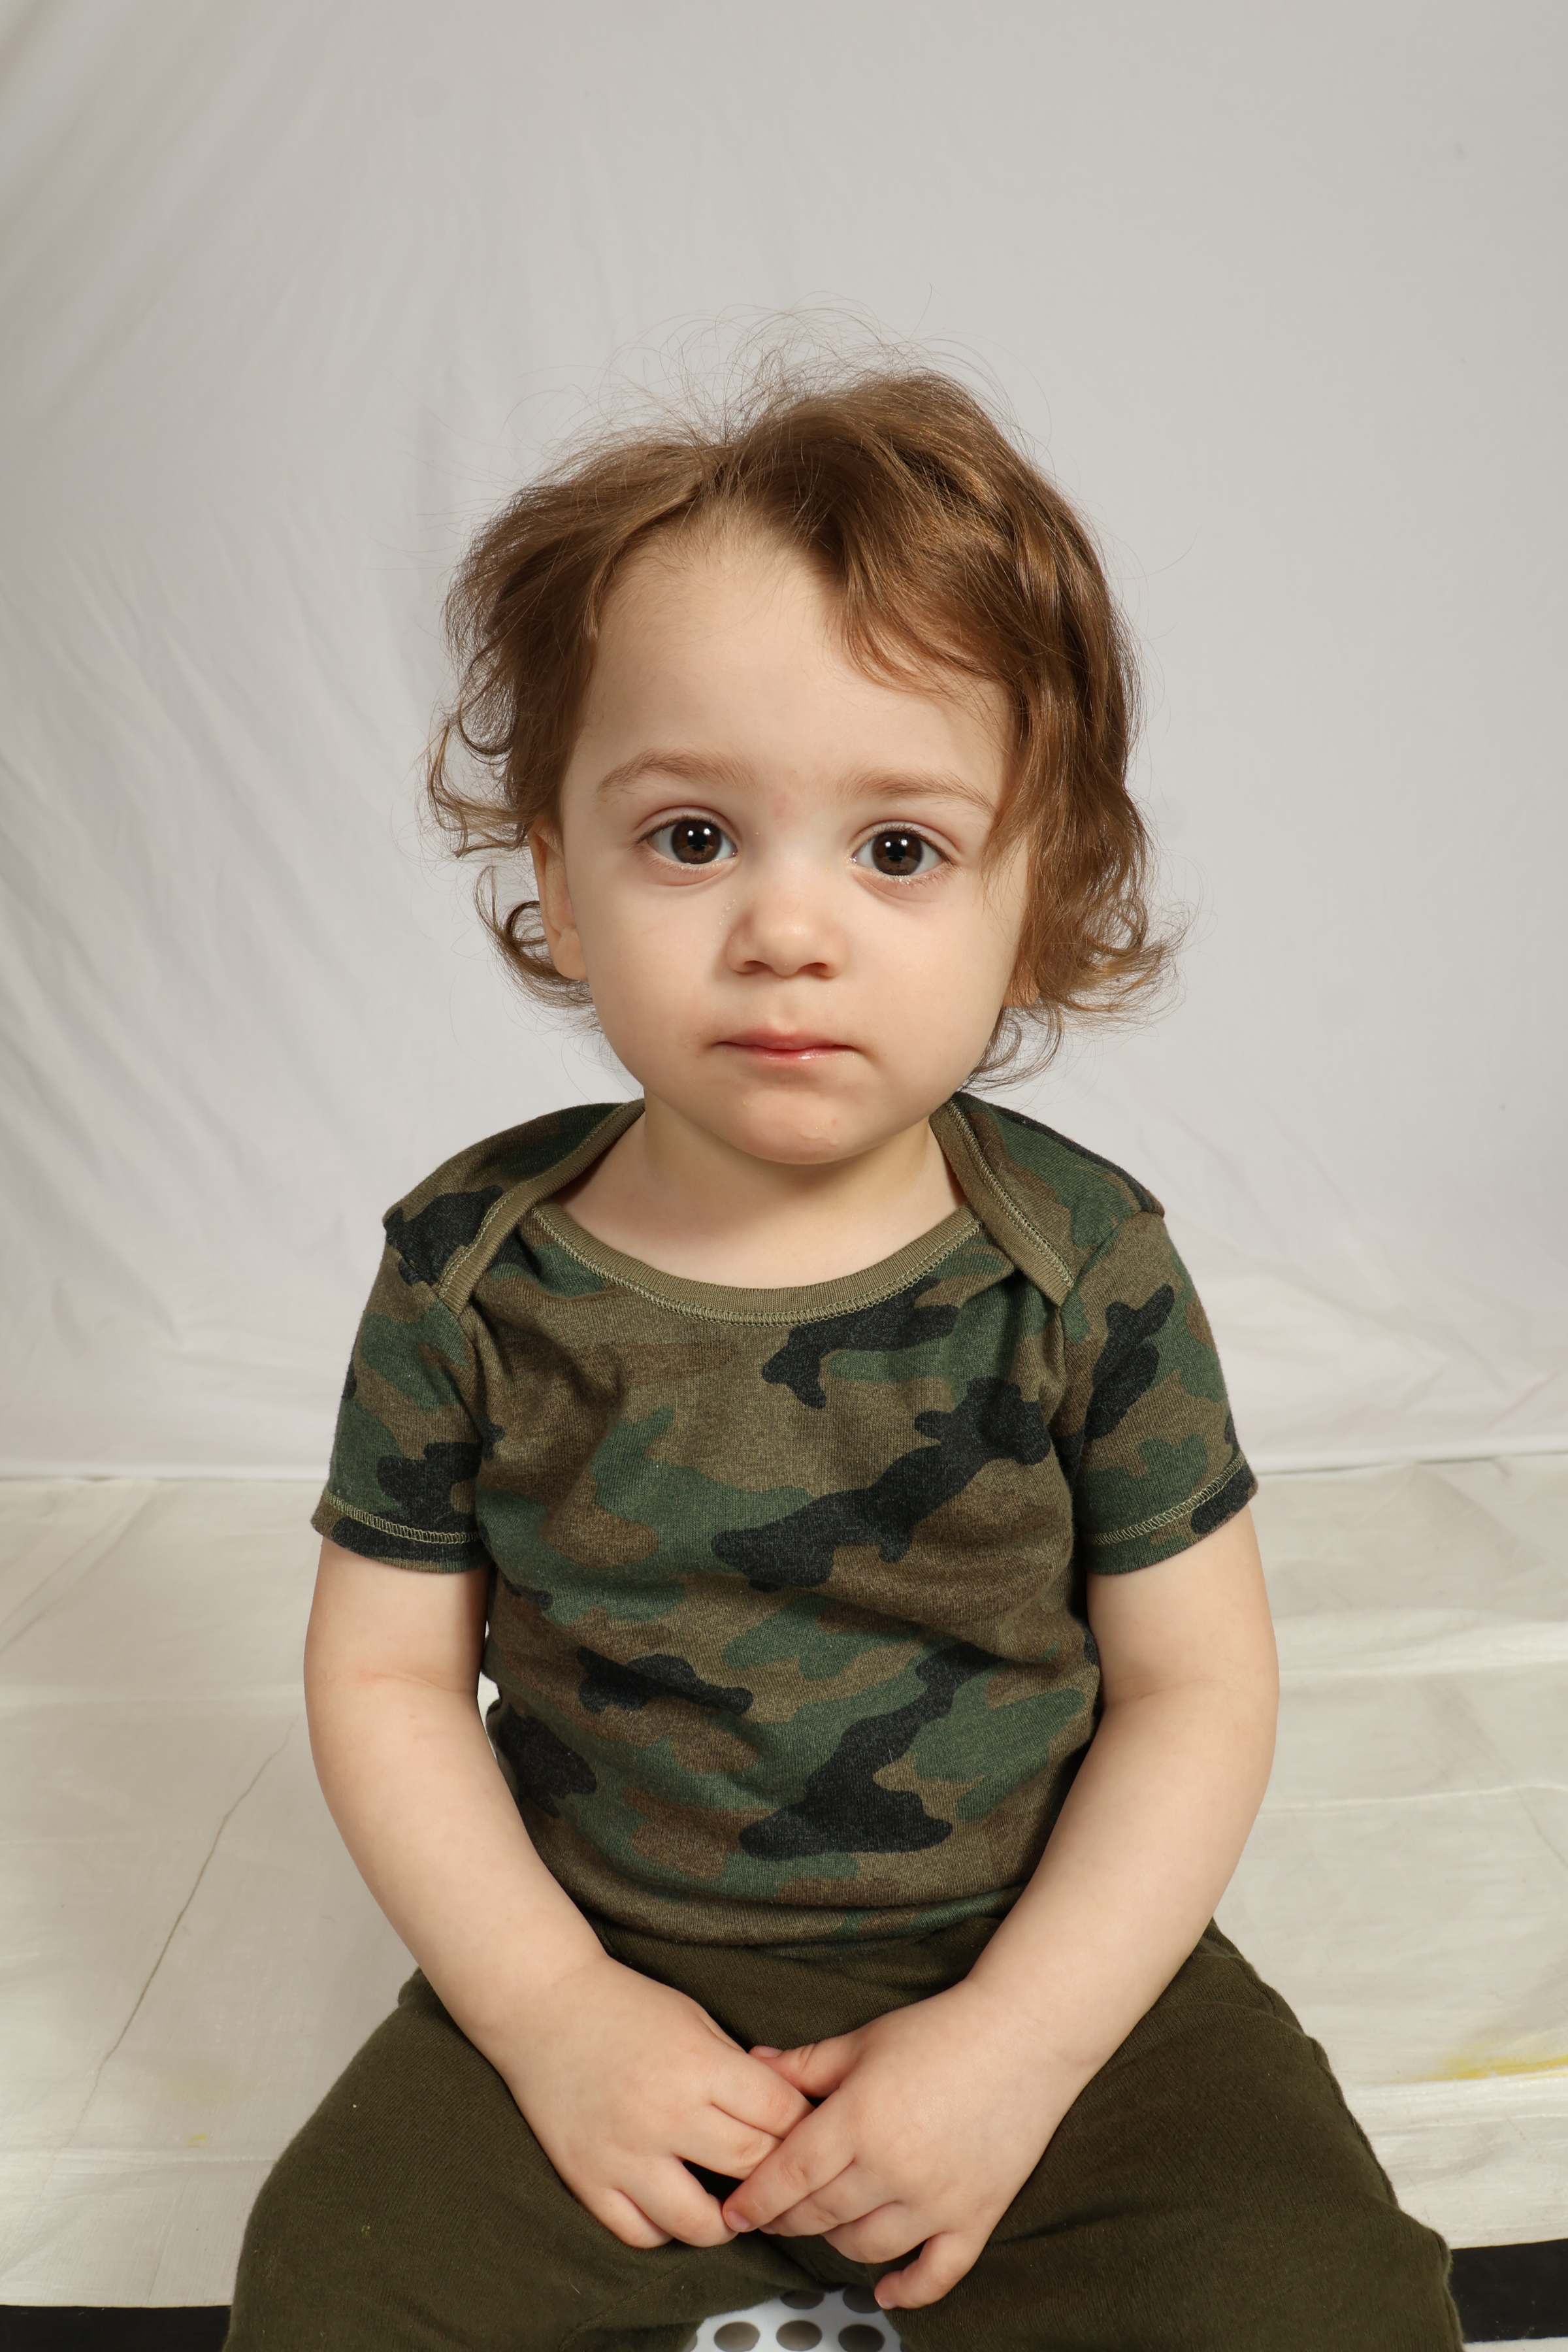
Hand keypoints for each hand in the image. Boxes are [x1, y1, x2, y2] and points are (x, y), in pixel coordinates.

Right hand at [495, 1951, 811, 2250]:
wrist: (544, 2006)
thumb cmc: (625, 2006)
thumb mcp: (696, 2019)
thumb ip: (738, 2069)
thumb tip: (784, 2113)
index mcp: (698, 2066)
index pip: (778, 2116)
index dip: (803, 2126)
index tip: (809, 2132)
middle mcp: (664, 2116)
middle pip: (751, 2168)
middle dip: (775, 2172)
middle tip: (781, 2173)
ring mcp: (624, 2155)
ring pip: (700, 2223)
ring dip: (727, 2219)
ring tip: (734, 2205)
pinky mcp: (588, 2180)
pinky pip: (642, 2234)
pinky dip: (666, 2229)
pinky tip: (676, 2206)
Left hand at [720, 1981, 1092, 2308]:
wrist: (1024, 2034)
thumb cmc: (943, 2029)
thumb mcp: (864, 2039)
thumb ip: (805, 2063)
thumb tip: (753, 2066)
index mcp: (859, 2120)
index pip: (789, 2177)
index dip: (755, 2201)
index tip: (735, 2214)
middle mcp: (894, 2167)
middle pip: (820, 2214)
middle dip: (787, 2219)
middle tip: (772, 2216)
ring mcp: (936, 2199)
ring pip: (866, 2247)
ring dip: (837, 2242)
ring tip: (827, 2225)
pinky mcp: (975, 2216)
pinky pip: (936, 2274)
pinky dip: (908, 2291)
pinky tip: (886, 2290)